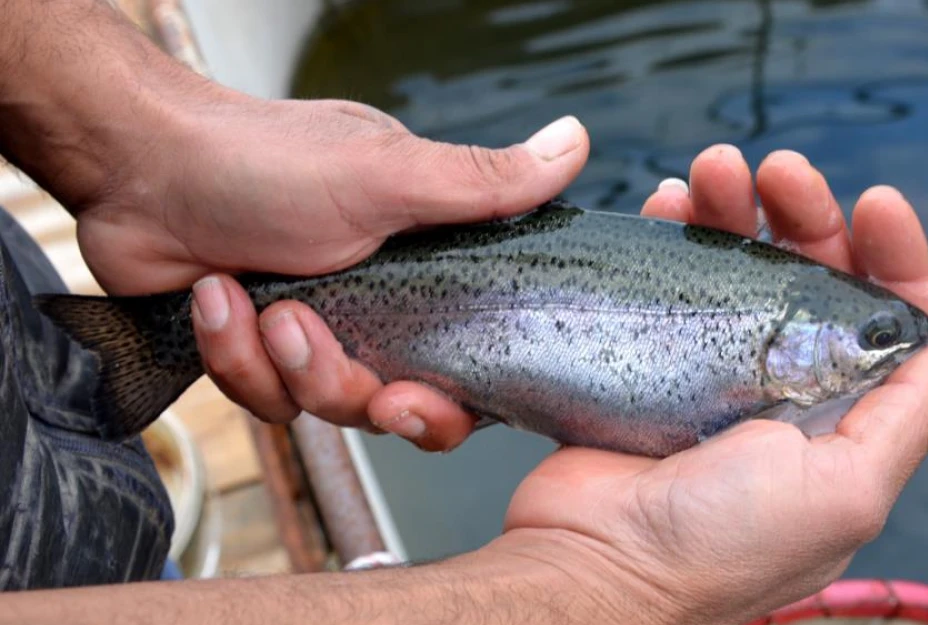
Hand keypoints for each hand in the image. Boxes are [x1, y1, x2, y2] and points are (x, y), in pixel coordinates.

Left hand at [69, 79, 588, 431]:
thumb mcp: (386, 172)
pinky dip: (231, 350)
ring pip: (320, 407)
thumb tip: (576, 142)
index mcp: (426, 270)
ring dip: (279, 363)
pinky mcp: (255, 354)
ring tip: (255, 300)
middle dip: (348, 389)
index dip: (448, 401)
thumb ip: (483, 183)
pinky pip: (259, 396)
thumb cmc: (264, 158)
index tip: (412, 402)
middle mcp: (379, 309)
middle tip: (310, 348)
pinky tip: (215, 294)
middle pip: (393, 403)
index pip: (467, 363)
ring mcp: (315, 334)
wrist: (141, 167)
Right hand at [480, 147, 927, 623]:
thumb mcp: (841, 491)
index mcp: (840, 420)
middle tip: (775, 169)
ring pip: (739, 268)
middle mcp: (782, 390)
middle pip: (809, 276)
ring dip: (732, 209)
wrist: (595, 562)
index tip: (874, 203)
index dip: (891, 256)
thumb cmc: (717, 544)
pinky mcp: (650, 357)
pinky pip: (671, 280)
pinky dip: (672, 235)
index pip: (888, 321)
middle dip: (801, 212)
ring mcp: (712, 371)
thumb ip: (906, 421)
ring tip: (710, 172)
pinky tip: (667, 205)